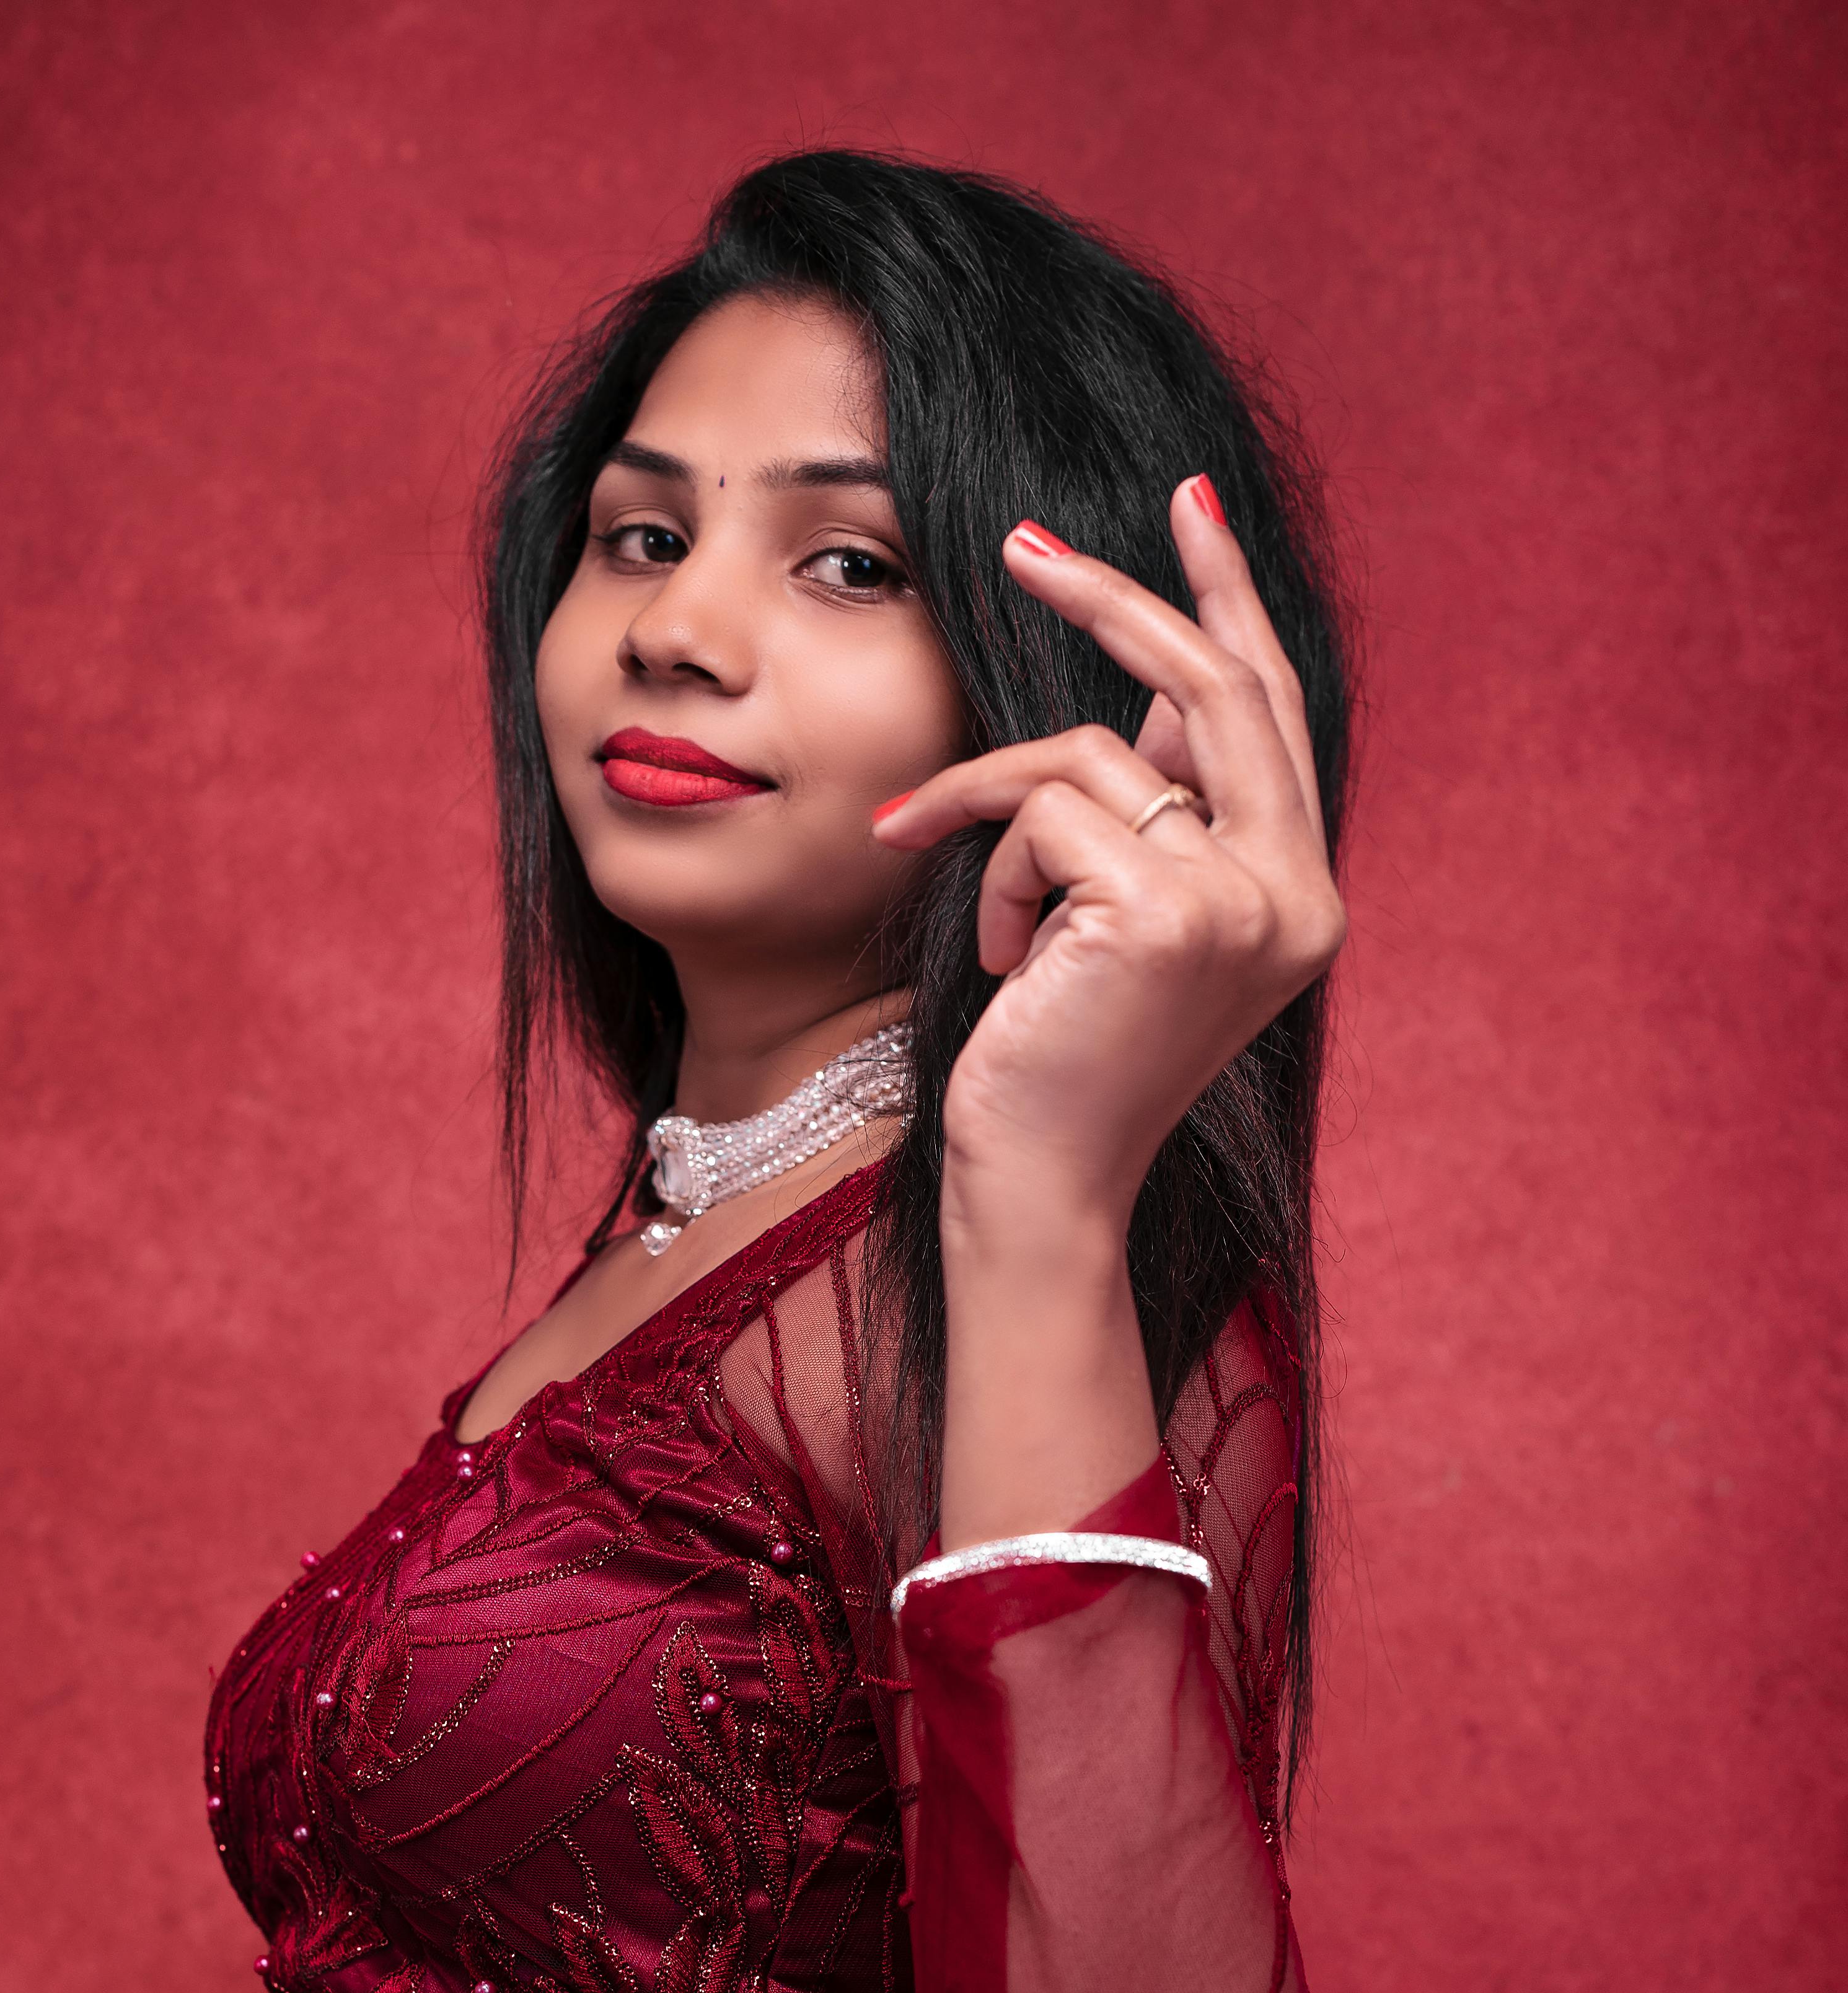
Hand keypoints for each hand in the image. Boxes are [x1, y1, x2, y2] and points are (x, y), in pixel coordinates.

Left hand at [872, 480, 1344, 1236]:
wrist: (1042, 1189)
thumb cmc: (1062, 1067)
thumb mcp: (1122, 926)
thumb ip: (1165, 815)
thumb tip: (1163, 699)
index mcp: (1300, 896)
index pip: (1273, 708)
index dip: (1228, 598)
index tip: (1188, 500)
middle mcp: (1293, 894)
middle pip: (1212, 685)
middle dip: (1111, 599)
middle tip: (1020, 544)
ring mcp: (1238, 903)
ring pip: (1092, 758)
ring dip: (1003, 821)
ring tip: (995, 932)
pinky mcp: (1161, 912)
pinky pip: (1045, 817)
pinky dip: (994, 882)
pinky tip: (1002, 969)